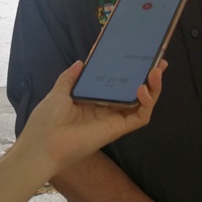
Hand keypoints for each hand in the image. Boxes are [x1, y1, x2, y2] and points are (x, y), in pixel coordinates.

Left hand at [16, 60, 165, 175]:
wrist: (41, 145)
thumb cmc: (46, 120)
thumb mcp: (58, 92)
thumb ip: (70, 77)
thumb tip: (81, 62)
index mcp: (95, 101)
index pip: (120, 84)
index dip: (131, 72)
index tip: (140, 57)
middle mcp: (108, 109)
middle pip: (136, 93)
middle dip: (150, 78)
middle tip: (160, 63)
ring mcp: (115, 119)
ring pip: (143, 104)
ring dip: (154, 88)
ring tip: (156, 72)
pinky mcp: (118, 129)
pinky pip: (140, 117)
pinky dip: (146, 103)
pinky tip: (143, 89)